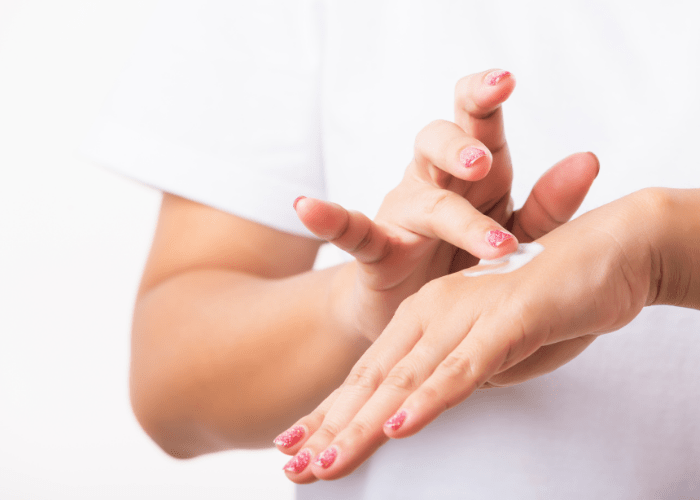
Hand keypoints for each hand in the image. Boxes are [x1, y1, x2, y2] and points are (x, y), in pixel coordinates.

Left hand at [279, 189, 660, 480]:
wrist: (609, 251)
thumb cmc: (549, 302)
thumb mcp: (493, 350)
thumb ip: (460, 374)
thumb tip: (435, 402)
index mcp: (425, 316)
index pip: (371, 375)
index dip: (332, 416)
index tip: (298, 451)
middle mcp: (434, 312)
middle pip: (376, 381)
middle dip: (333, 429)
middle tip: (294, 468)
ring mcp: (467, 314)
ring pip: (408, 379)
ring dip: (365, 425)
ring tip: (326, 463)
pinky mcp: (507, 319)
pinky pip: (463, 366)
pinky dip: (430, 399)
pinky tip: (398, 427)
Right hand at [295, 69, 598, 340]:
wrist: (422, 315)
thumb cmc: (470, 266)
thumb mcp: (519, 236)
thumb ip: (550, 204)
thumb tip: (587, 159)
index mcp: (476, 176)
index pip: (477, 121)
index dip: (484, 96)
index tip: (504, 81)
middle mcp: (435, 183)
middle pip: (437, 141)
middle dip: (460, 146)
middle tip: (483, 165)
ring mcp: (401, 213)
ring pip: (416, 194)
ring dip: (445, 210)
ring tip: (488, 241)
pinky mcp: (376, 250)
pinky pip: (351, 230)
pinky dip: (330, 218)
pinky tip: (307, 206)